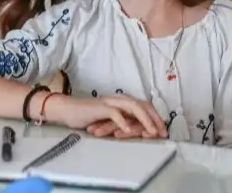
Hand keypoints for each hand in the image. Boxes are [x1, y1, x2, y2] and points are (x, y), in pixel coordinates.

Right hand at [47, 94, 166, 138]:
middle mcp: (119, 99)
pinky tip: (128, 130)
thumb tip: (139, 131)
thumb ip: (123, 123)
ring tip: (151, 131)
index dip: (155, 118)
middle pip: (142, 105)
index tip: (163, 131)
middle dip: (154, 119)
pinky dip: (122, 121)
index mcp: (122, 101)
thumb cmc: (89, 117)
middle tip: (162, 132)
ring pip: (133, 107)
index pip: (144, 106)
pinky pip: (114, 113)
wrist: (68, 111)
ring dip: (144, 120)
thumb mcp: (110, 121)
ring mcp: (110, 102)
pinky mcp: (100, 108)